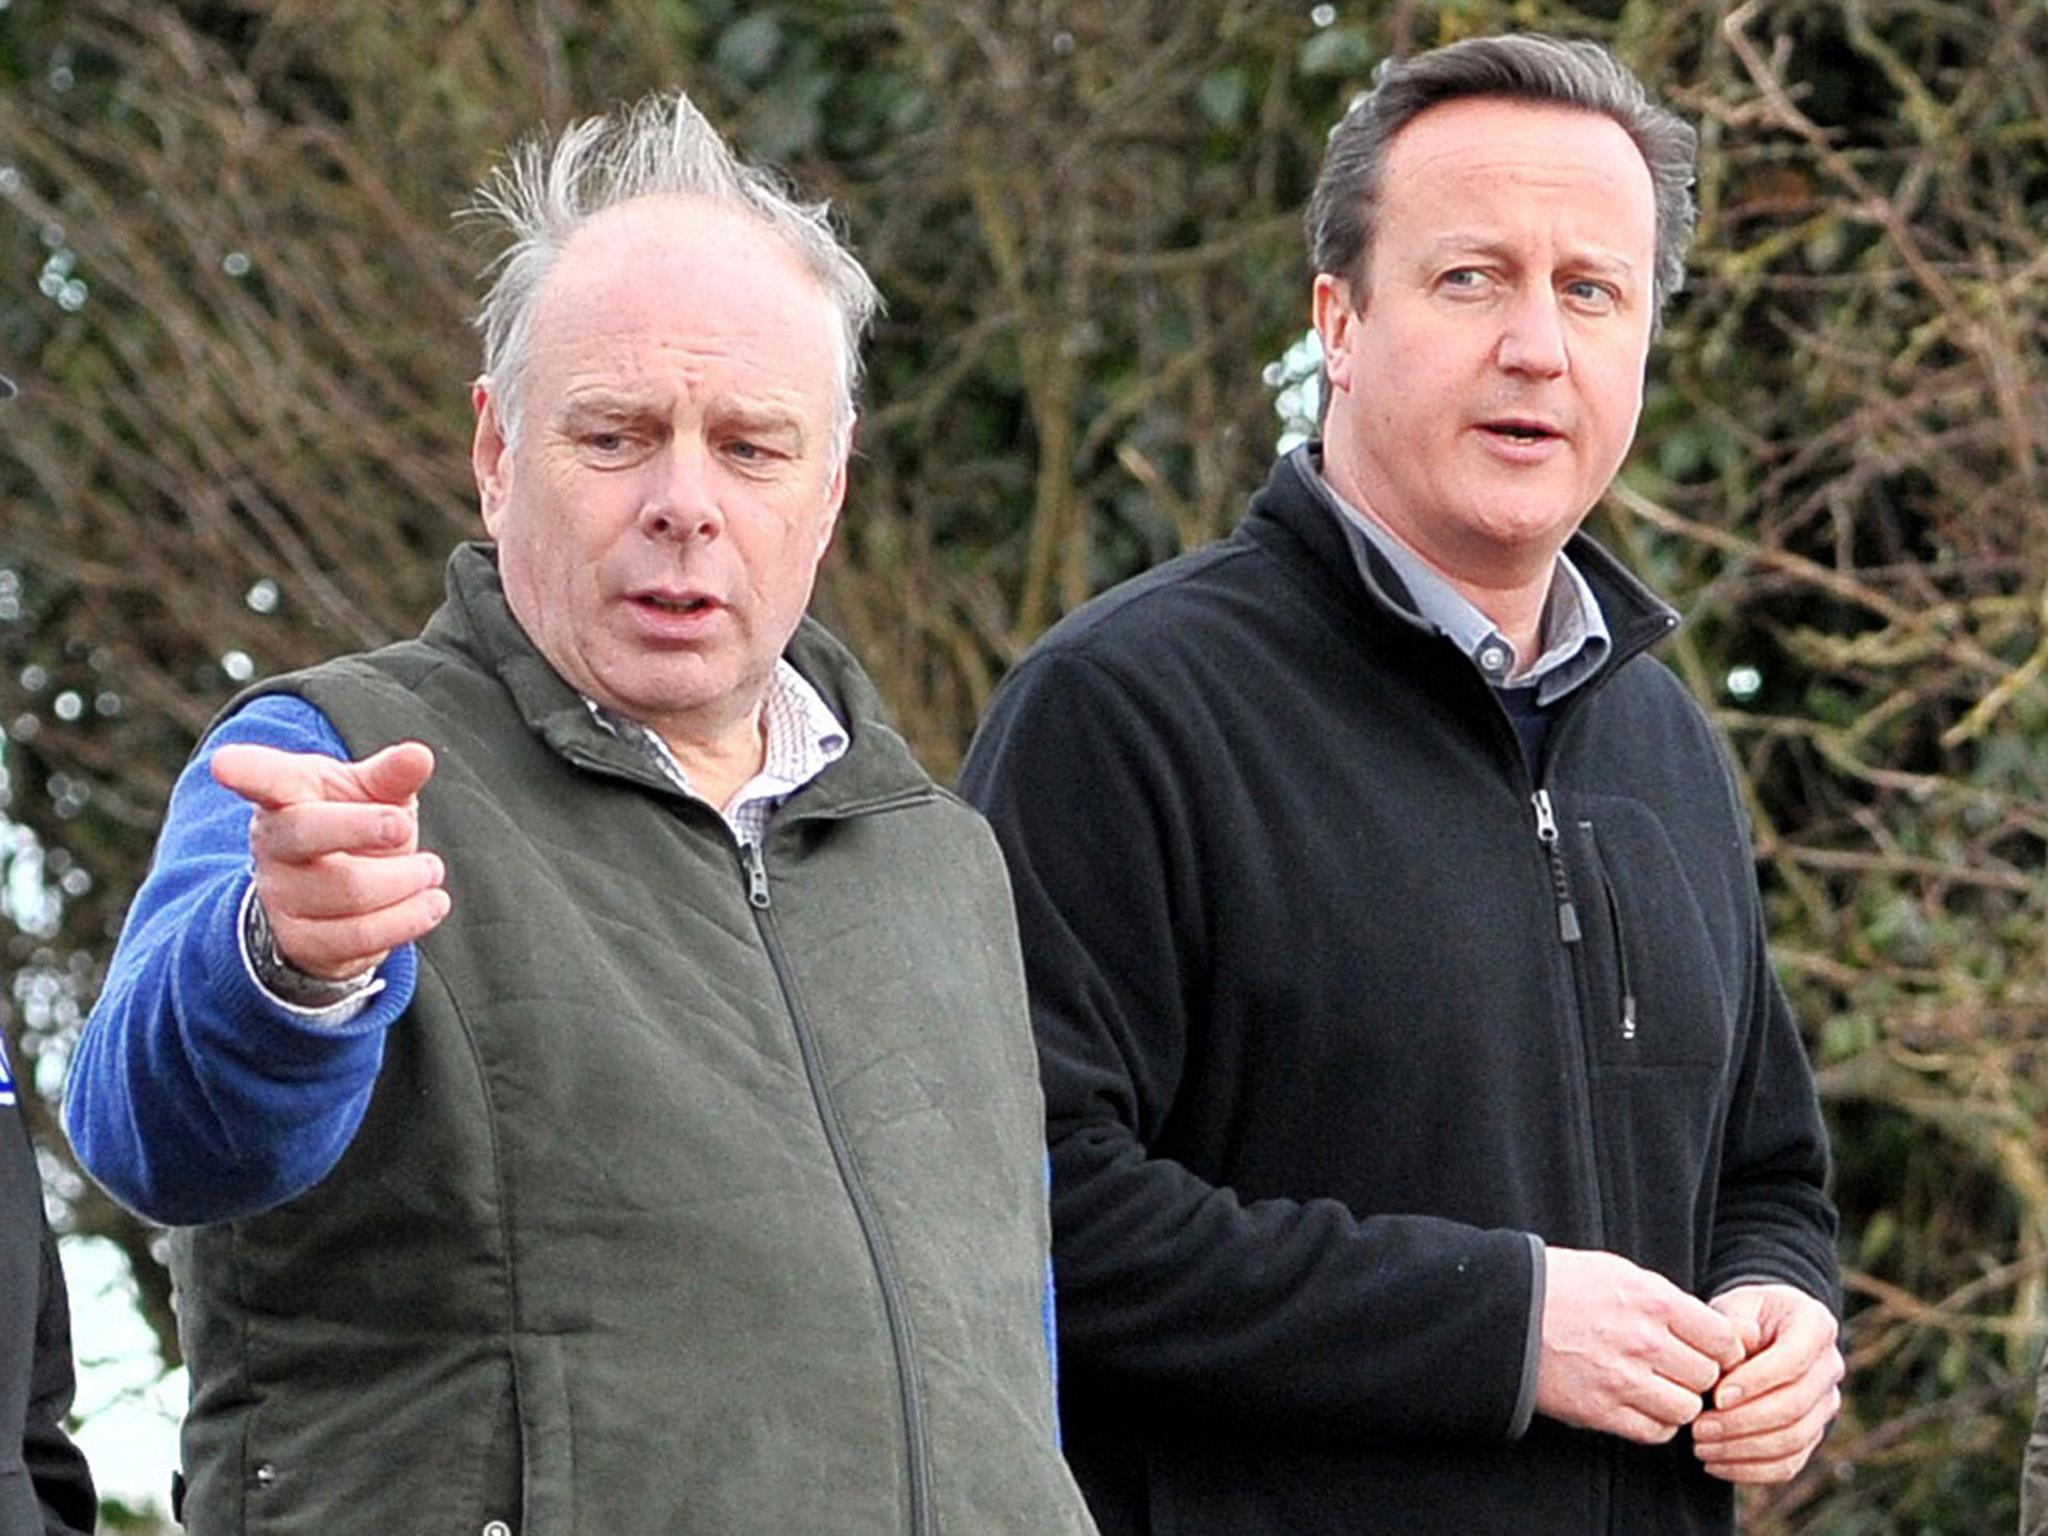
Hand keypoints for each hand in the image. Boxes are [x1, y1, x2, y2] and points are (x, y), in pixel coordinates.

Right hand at [212, 740, 447, 980]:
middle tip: (403, 825)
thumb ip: (391, 775)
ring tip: (430, 869)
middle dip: (359, 827)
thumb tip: (421, 755)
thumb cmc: (353, 828)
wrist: (336, 903)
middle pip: (306, 832)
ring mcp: (281, 896)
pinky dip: (407, 919)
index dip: (245, 771)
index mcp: (285, 795)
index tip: (225, 764)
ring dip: (404, 880)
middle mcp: (274, 845)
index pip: (262, 779)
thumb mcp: (370, 794)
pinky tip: (431, 903)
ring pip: (348, 890)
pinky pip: (360, 936)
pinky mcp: (302, 942)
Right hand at [1535, 1247, 1750, 1444]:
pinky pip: (1655, 1432)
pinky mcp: (1601, 1409)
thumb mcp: (1617, 1272)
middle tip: (1680, 1370)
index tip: (1710, 1351)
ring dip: (1678, 1402)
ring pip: (1686, 1408)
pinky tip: (1641, 1405)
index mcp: (1652, 1299)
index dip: (1723, 1348)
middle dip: (1699, 1375)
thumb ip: (1664, 1299)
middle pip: (1708, 1376)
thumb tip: (1705, 1328)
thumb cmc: (1560, 1285)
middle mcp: (1644, 1340)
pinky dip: (1656, 1424)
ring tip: (1658, 1388)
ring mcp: (1623, 1378)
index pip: (1723, 1338)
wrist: (1505, 1311)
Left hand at [1692, 1283, 1840, 1483]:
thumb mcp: (1733, 1305)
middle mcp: (1829, 1367)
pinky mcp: (1812, 1433)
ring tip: (1701, 1446)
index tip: (1716, 1396)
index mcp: (1815, 1324)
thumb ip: (1734, 1321)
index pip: (1793, 1361)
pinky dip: (1752, 1470)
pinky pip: (1789, 1463)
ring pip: (1793, 1440)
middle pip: (1795, 1407)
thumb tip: (1739, 1342)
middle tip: (1699, 1428)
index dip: (1755, 1382)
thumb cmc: (1740, 1315)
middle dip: (1743, 1422)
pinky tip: (1715, 1464)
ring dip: (1744, 1450)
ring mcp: (1825, 1404)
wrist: (1757, 1329)